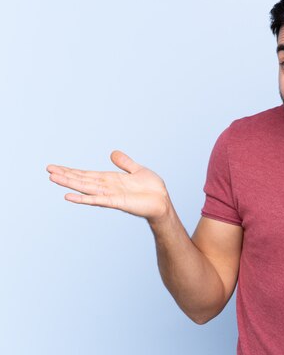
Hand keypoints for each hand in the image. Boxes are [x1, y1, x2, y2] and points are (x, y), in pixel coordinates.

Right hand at [47, 151, 170, 221]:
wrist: (163, 202)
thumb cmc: (152, 189)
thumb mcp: (137, 170)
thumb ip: (125, 163)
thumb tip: (113, 153)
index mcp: (111, 179)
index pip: (87, 174)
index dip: (71, 171)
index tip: (55, 167)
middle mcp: (107, 187)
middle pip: (82, 180)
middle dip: (66, 175)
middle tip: (48, 170)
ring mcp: (110, 195)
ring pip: (86, 188)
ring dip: (70, 183)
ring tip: (53, 178)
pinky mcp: (117, 202)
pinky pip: (97, 200)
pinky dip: (83, 199)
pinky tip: (69, 197)